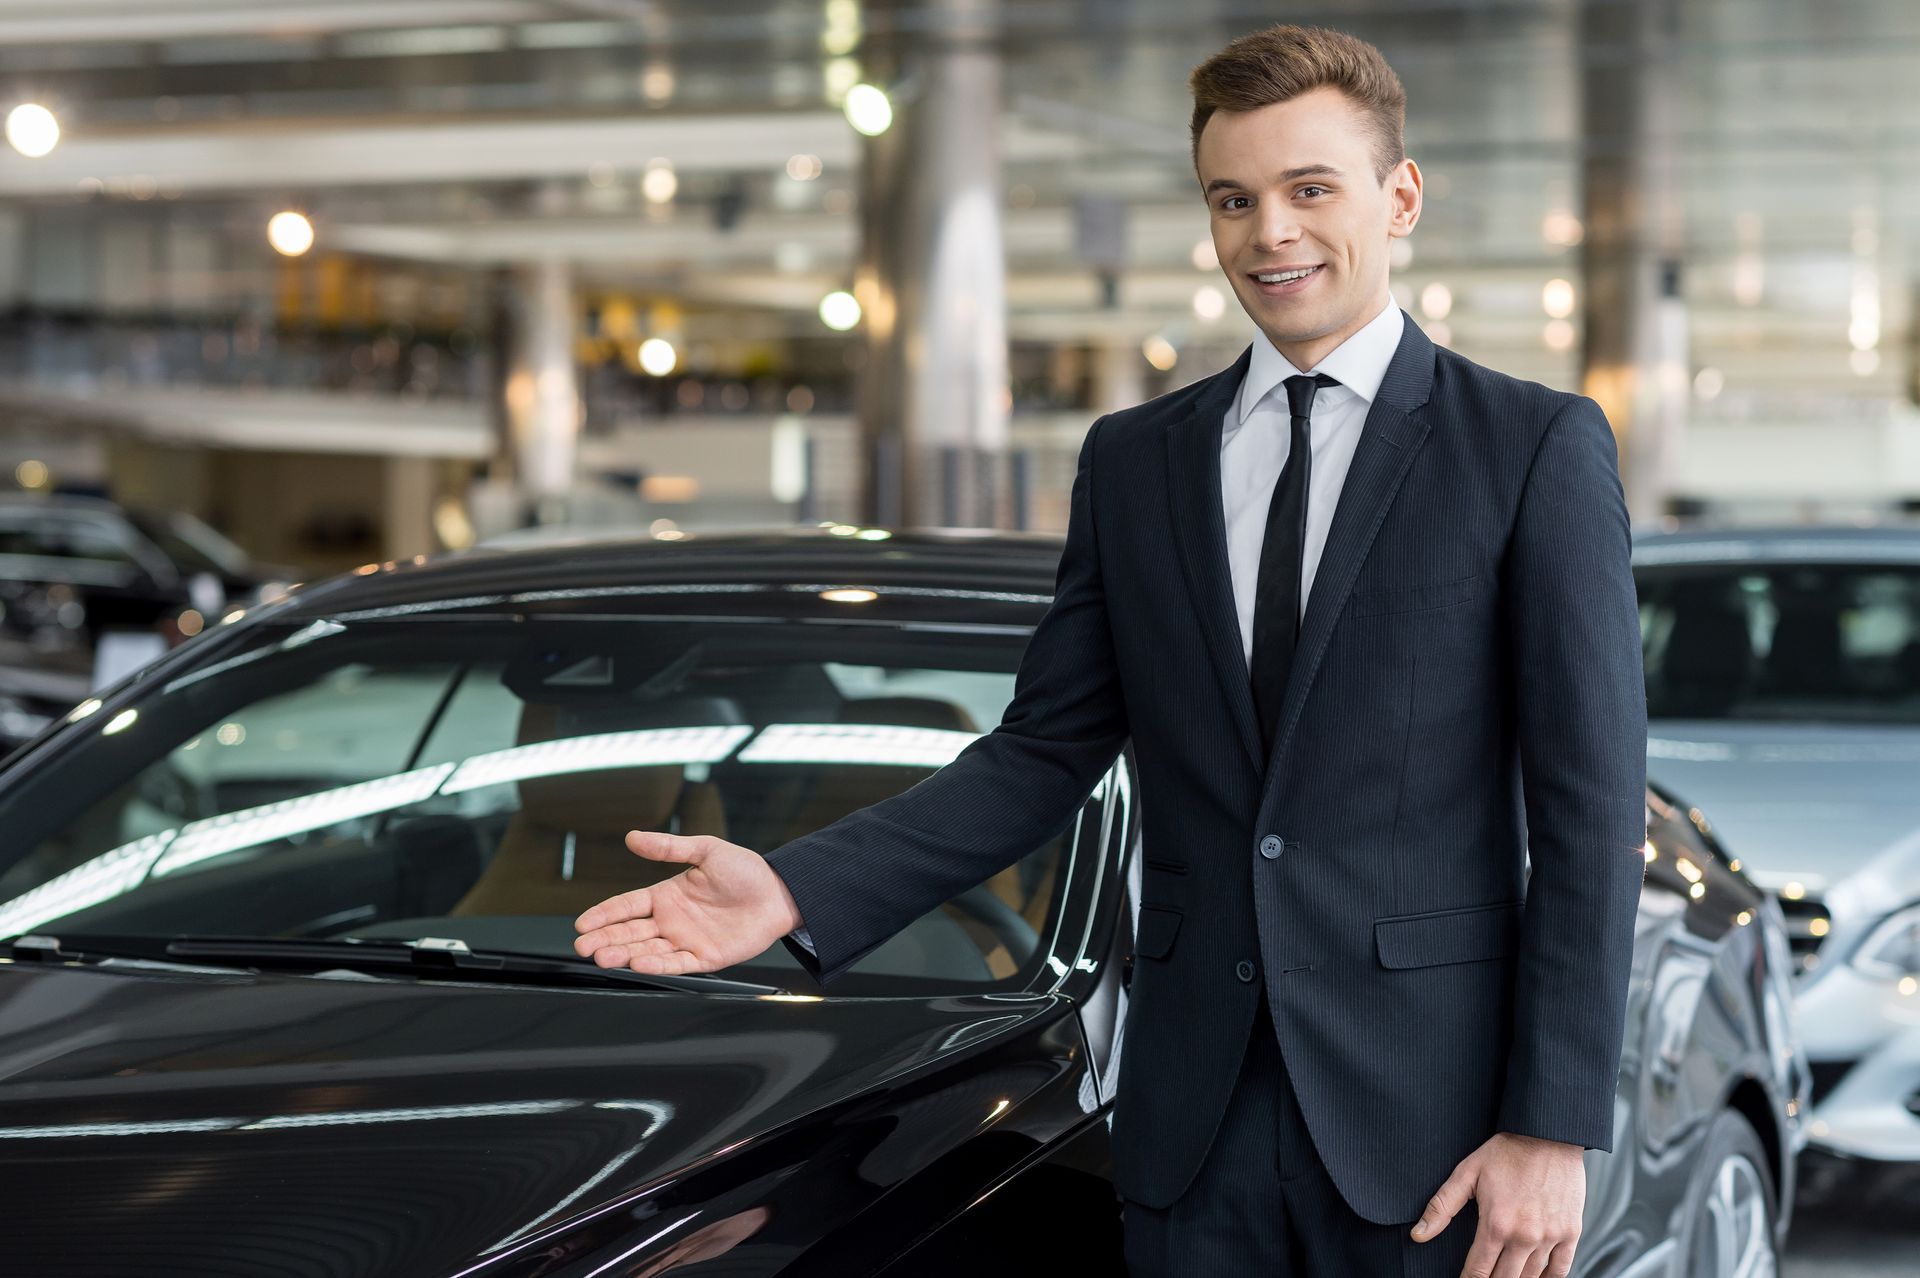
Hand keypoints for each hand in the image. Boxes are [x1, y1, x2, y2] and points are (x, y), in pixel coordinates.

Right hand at [573, 831, 803, 974]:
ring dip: (623, 953)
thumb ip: (669, 847)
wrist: (778, 893)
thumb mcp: (705, 850)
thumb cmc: (746, 871)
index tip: (582, 923)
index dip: (604, 914)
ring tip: (602, 957)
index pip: (627, 905)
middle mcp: (672, 920)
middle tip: (582, 946)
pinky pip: (676, 962)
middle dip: (604, 938)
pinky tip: (638, 962)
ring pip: (647, 949)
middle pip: (630, 931)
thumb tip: (633, 837)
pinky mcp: (704, 957)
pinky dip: (657, 963)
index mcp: (667, 895)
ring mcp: (686, 940)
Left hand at [1409, 1131, 1584, 1277]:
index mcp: (1496, 1224)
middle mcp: (1525, 1236)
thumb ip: (1441, 1207)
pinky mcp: (1571, 1233)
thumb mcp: (1467, 1173)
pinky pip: (1560, 1270)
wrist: (1548, 1135)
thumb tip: (1418, 1234)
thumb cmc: (1506, 1152)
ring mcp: (1550, 1237)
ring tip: (1505, 1276)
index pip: (1478, 1271)